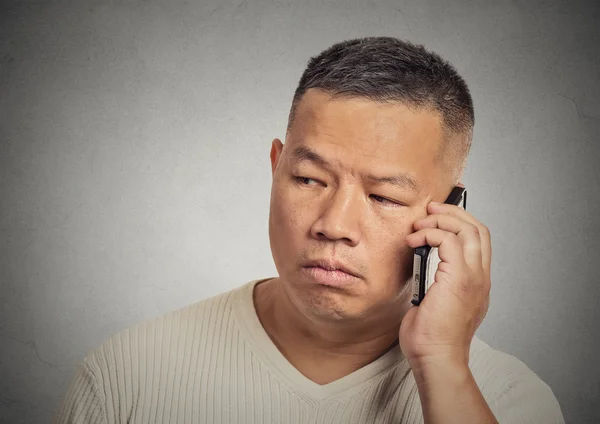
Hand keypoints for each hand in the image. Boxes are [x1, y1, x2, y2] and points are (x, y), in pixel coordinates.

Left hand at [400, 192, 490, 367]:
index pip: (479, 240)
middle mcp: (481, 277)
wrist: (436, 357)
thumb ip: (436, 281)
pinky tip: (414, 240)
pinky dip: (430, 233)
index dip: (461, 221)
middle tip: (429, 209)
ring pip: (468, 230)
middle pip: (478, 229)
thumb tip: (420, 264)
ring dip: (441, 220)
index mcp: (477, 282)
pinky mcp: (459, 279)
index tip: (438, 215)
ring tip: (419, 225)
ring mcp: (473, 278)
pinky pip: (449, 241)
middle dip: (453, 212)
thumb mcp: (435, 301)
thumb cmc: (431, 337)